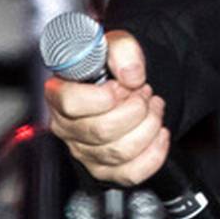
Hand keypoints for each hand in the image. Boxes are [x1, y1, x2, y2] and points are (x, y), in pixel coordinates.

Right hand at [42, 29, 169, 186]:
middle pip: (102, 130)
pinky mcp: (104, 168)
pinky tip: (159, 134)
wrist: (127, 82)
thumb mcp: (116, 43)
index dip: (103, 96)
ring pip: (119, 152)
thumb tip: (132, 76)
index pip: (70, 103)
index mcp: (60, 94)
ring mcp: (84, 151)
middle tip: (145, 93)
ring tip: (153, 107)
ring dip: (149, 126)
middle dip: (136, 109)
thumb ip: (122, 50)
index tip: (121, 86)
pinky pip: (130, 174)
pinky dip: (154, 154)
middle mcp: (67, 126)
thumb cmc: (113, 64)